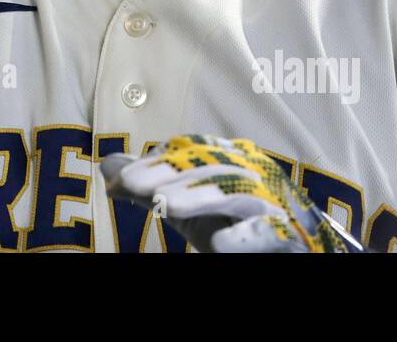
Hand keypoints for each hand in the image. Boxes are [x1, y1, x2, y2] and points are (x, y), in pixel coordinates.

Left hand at [100, 134, 361, 252]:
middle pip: (210, 168)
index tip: (121, 183)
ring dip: (200, 197)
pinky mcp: (287, 235)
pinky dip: (246, 238)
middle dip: (170, 175)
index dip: (155, 164)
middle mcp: (253, 173)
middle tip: (133, 187)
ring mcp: (272, 203)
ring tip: (165, 204)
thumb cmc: (232, 218)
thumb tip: (108, 166)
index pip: (189, 154)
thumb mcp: (186, 201)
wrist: (288, 243)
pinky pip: (268, 234)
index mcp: (229, 159)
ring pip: (236, 195)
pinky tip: (222, 244)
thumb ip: (152, 184)